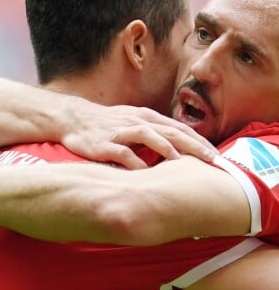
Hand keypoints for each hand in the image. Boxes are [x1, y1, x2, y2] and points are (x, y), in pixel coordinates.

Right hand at [62, 104, 216, 168]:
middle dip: (193, 145)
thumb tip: (175, 150)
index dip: (199, 140)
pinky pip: (123, 153)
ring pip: (150, 136)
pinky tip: (147, 173)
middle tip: (212, 159)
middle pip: (171, 131)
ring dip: (168, 148)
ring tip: (183, 162)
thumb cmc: (105, 124)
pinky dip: (136, 162)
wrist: (73, 119)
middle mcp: (136, 121)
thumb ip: (153, 133)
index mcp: (146, 117)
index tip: (216, 155)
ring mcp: (120, 132)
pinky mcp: (105, 144)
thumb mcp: (132, 122)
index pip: (179, 128)